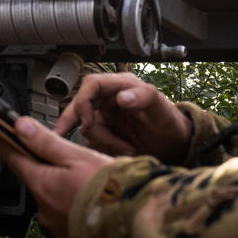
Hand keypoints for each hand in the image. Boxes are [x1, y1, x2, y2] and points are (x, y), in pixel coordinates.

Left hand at [0, 117, 111, 237]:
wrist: (135, 222)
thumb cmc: (112, 191)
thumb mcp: (78, 157)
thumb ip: (46, 142)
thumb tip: (20, 126)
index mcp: (42, 184)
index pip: (12, 157)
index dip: (6, 139)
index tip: (2, 128)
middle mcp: (43, 207)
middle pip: (32, 175)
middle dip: (38, 160)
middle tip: (53, 147)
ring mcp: (55, 222)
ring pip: (49, 192)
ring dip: (57, 180)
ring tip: (81, 172)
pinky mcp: (68, 231)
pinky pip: (62, 208)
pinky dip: (69, 197)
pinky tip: (86, 192)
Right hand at [55, 73, 189, 163]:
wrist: (175, 146)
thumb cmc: (171, 122)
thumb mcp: (161, 108)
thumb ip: (144, 97)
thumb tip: (121, 97)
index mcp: (121, 86)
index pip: (92, 85)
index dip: (83, 101)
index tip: (88, 121)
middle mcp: (109, 99)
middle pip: (80, 104)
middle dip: (71, 120)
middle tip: (62, 134)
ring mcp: (106, 117)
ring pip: (87, 127)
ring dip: (104, 141)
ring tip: (128, 149)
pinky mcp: (106, 134)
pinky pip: (93, 141)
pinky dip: (104, 149)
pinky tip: (123, 152)